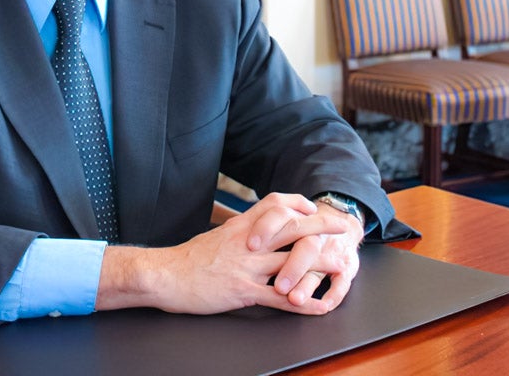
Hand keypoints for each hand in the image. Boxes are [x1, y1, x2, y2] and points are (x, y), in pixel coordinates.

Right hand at [95, 192, 356, 315]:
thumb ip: (238, 231)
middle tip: (343, 226)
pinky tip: (318, 305)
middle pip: (292, 227)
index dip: (297, 203)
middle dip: (322, 226)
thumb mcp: (215, 235)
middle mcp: (248, 242)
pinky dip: (303, 303)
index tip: (312, 207)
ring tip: (343, 266)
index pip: (275, 203)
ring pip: (291, 260)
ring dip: (320, 263)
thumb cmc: (188, 259)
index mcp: (241, 226)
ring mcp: (247, 266)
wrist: (164, 276)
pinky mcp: (243, 291)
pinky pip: (280, 297)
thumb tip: (252, 228)